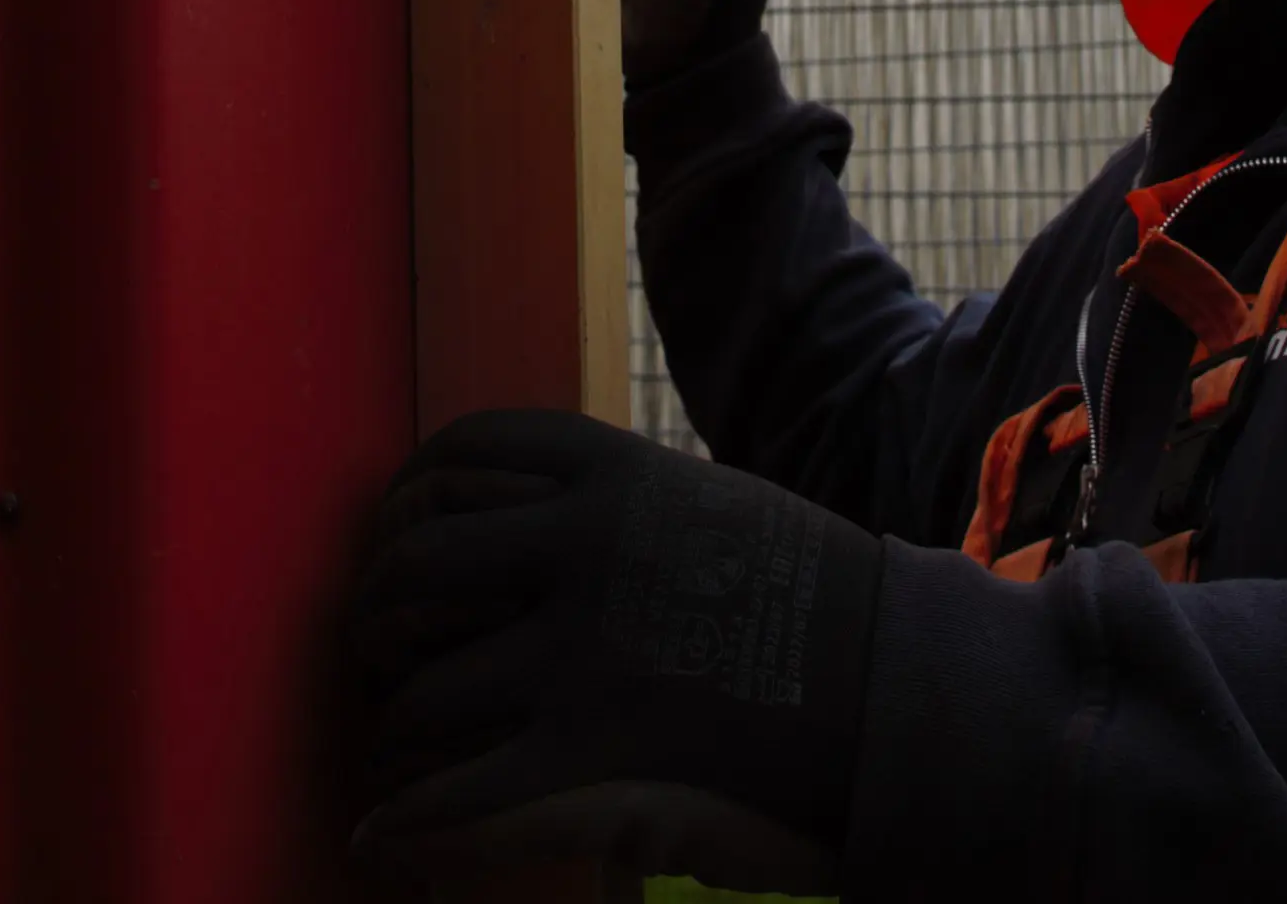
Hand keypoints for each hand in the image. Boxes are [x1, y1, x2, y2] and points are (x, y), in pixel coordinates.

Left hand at [349, 410, 880, 892]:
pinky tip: (386, 834)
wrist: (911, 689)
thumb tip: (531, 525)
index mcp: (617, 470)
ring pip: (424, 692)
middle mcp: (583, 542)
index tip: (401, 527)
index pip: (466, 453)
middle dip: (376, 610)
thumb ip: (620, 513)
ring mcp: (584, 649)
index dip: (411, 495)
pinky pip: (464, 796)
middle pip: (416, 560)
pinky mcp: (596, 752)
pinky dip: (412, 824)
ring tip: (399, 744)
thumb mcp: (714, 513)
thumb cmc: (817, 607)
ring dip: (395, 728)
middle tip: (377, 644)